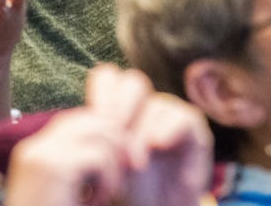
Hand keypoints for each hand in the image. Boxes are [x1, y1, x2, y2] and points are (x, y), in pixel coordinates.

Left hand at [5, 66, 211, 205]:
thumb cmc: (126, 192)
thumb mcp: (103, 165)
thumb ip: (95, 140)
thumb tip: (76, 126)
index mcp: (121, 109)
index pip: (109, 78)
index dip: (100, 93)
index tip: (91, 118)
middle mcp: (146, 108)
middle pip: (132, 83)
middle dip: (120, 106)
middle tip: (112, 131)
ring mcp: (170, 118)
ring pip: (156, 102)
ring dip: (141, 129)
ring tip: (134, 160)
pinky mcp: (194, 133)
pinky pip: (183, 116)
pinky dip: (168, 128)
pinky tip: (156, 145)